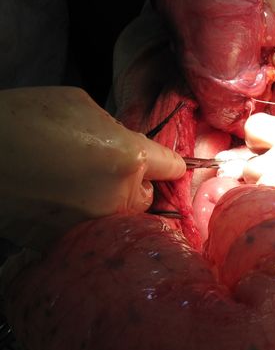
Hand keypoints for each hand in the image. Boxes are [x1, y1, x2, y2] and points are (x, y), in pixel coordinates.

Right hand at [0, 87, 185, 247]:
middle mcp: (118, 197)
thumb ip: (115, 130)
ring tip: (75, 187)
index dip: (173, 164)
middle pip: (147, 198)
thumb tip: (125, 145)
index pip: (174, 166)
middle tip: (106, 171)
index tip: (173, 167)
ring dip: (108, 205)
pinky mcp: (64, 244)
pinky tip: (55, 201)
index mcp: (130, 157)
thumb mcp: (80, 105)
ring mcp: (92, 225)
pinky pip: (88, 231)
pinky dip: (80, 219)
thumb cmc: (26, 117)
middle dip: (134, 185)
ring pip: (118, 219)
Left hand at [243, 113, 274, 216]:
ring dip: (267, 196)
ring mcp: (273, 186)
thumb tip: (267, 153)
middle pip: (250, 165)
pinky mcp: (274, 211)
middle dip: (262, 174)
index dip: (257, 139)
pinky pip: (262, 211)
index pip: (253, 126)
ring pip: (254, 192)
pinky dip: (272, 213)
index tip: (265, 147)